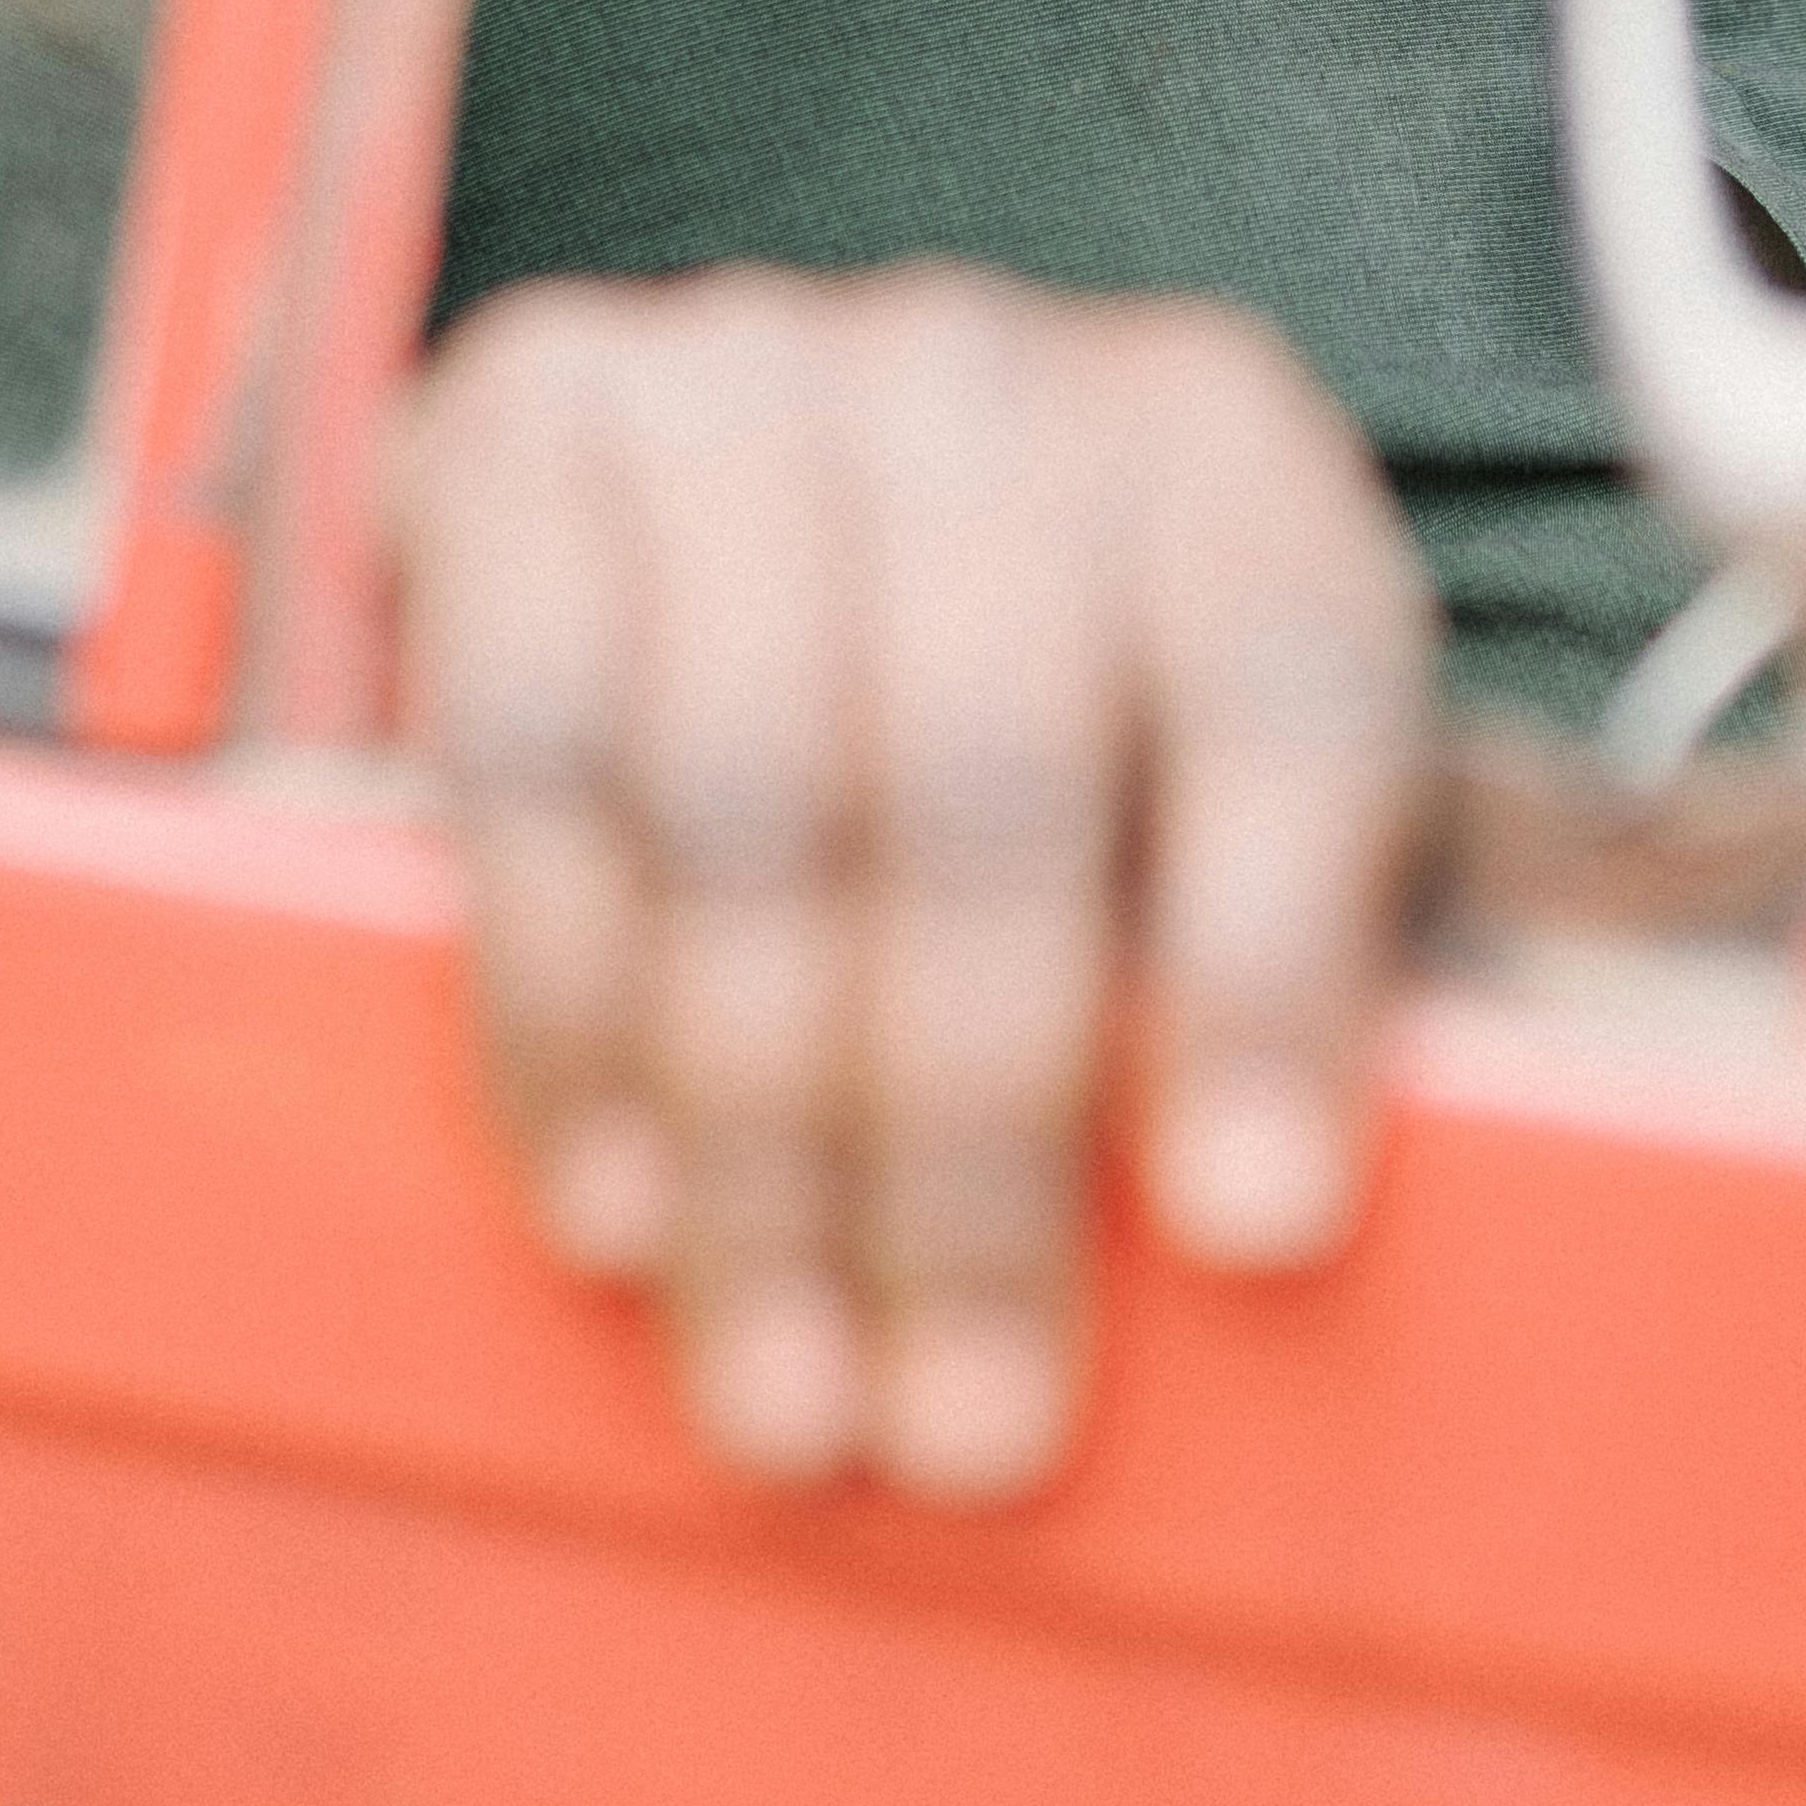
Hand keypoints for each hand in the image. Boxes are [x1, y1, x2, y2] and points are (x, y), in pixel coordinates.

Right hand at [385, 264, 1435, 1505]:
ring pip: (744, 803)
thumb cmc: (1043, 724)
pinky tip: (616, 1205)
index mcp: (1222, 455)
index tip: (1256, 1232)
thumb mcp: (1214, 805)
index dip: (1272, 970)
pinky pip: (527, 755)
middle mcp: (986, 376)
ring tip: (786, 1394)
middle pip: (986, 788)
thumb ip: (1264, 972)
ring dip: (758, 1148)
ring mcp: (737, 374)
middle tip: (965, 1432)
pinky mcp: (520, 418)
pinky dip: (564, 1012)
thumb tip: (1244, 1236)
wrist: (775, 496)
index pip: (1285, 694)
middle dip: (970, 1155)